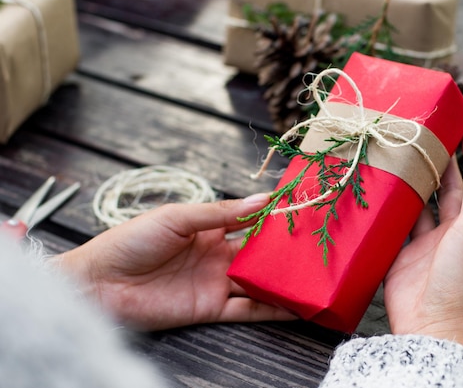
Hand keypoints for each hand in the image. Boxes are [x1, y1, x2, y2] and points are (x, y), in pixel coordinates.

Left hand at [58, 195, 295, 330]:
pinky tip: (296, 306)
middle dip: (284, 250)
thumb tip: (261, 199)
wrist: (99, 284)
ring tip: (316, 277)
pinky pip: (249, 309)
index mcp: (208, 228)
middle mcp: (217, 255)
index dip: (273, 216)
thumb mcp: (177, 217)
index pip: (248, 221)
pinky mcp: (211, 308)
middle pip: (259, 253)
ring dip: (284, 281)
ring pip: (259, 281)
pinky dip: (273, 309)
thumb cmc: (132, 241)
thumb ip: (219, 212)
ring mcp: (216, 282)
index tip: (301, 209)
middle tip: (316, 246)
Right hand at [383, 123, 462, 358]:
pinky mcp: (398, 255)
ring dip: (409, 180)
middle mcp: (450, 232)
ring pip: (416, 203)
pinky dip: (387, 207)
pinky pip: (393, 224)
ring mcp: (423, 244)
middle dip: (436, 159)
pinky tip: (378, 186)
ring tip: (396, 151)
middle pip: (443, 187)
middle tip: (423, 130)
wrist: (432, 328)